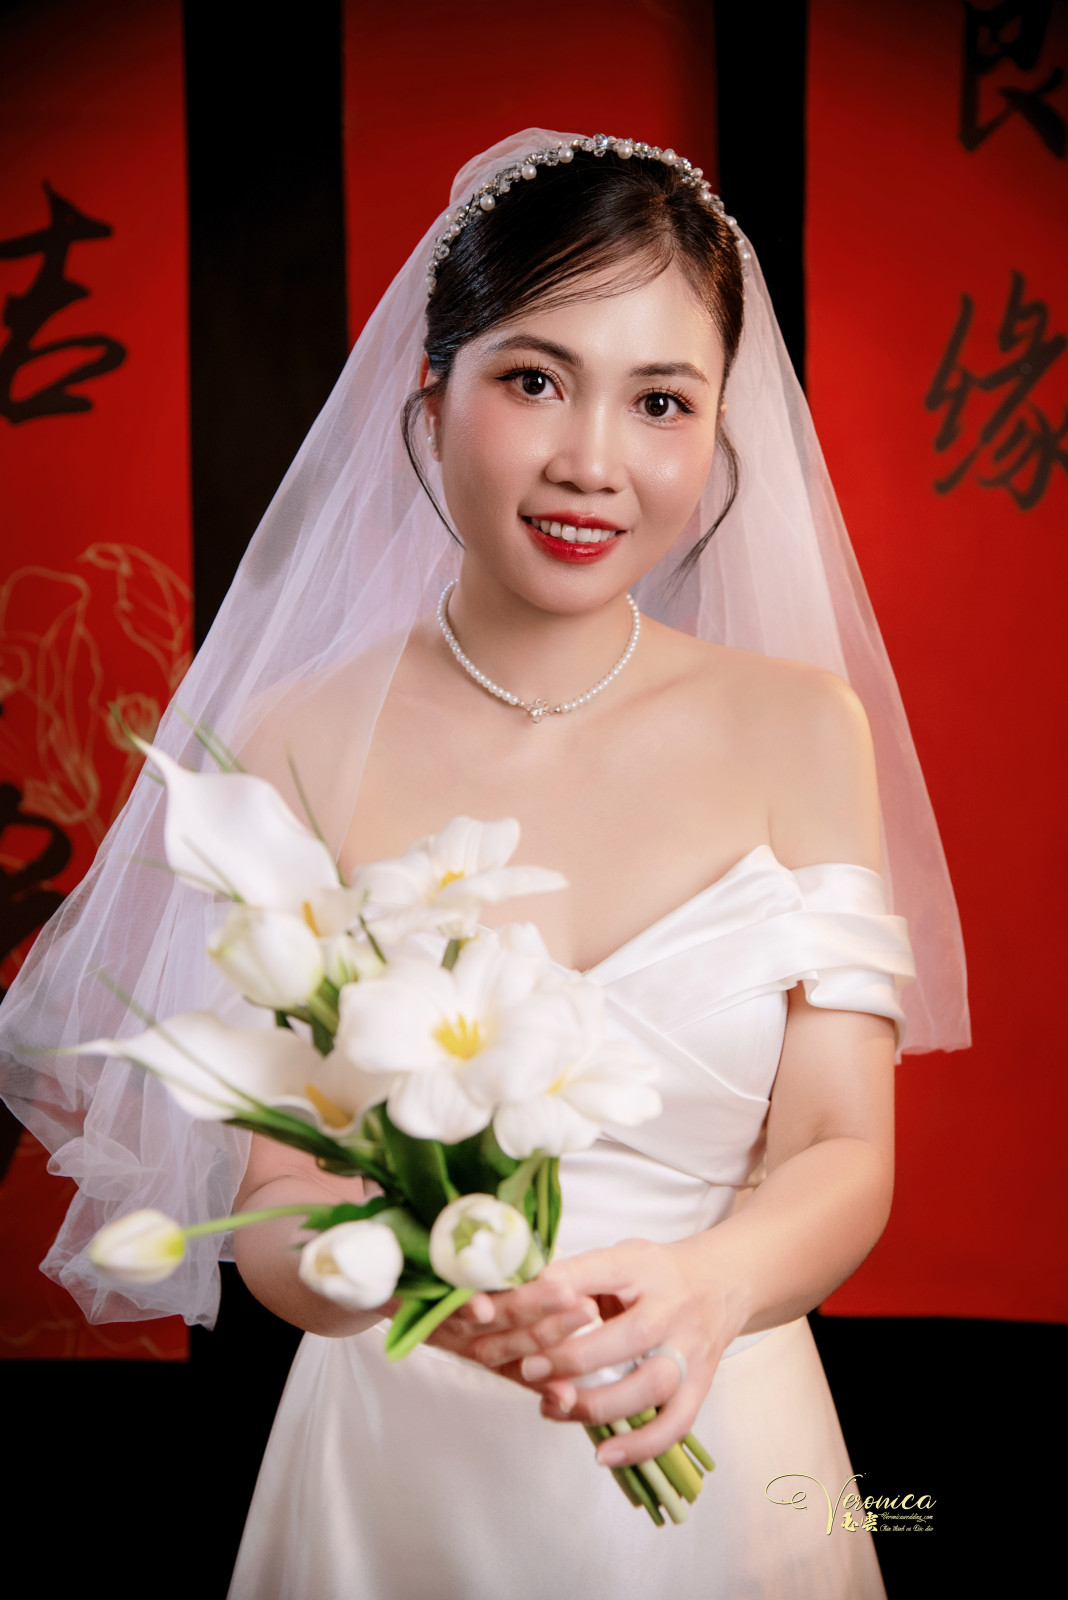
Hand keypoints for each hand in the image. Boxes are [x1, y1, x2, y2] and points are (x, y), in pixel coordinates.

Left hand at [457, 1237, 740, 1467]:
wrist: (722, 1283)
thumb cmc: (654, 1273)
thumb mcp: (618, 1257)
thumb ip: (578, 1275)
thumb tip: (523, 1295)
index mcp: (645, 1268)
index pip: (604, 1273)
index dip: (564, 1296)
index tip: (524, 1314)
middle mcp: (673, 1310)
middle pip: (630, 1337)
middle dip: (575, 1358)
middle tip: (529, 1370)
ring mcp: (690, 1351)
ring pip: (651, 1386)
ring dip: (600, 1403)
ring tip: (554, 1408)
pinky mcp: (700, 1386)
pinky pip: (675, 1424)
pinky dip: (640, 1445)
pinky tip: (603, 1454)